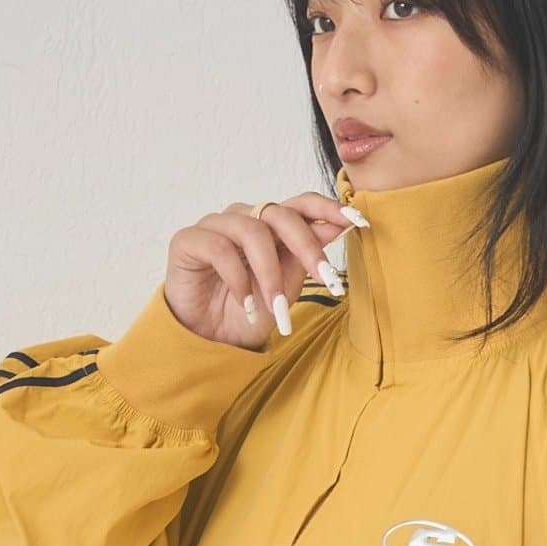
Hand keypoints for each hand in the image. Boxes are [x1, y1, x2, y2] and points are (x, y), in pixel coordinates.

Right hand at [162, 191, 364, 351]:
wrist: (210, 341)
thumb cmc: (248, 312)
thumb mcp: (287, 288)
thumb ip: (305, 257)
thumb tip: (337, 227)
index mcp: (270, 226)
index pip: (301, 204)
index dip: (329, 208)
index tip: (358, 221)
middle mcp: (244, 218)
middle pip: (281, 214)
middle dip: (307, 247)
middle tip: (326, 280)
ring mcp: (215, 226)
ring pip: (252, 232)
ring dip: (270, 275)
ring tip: (276, 308)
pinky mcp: (189, 240)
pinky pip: (220, 249)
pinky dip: (238, 280)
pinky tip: (247, 306)